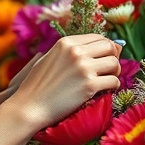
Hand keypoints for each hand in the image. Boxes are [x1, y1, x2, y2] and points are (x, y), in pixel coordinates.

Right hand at [7, 34, 121, 129]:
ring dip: (115, 72)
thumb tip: (94, 48)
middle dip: (114, 57)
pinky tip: (107, 90)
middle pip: (110, 47)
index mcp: (66, 43)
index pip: (98, 37)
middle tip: (110, 69)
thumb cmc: (37, 85)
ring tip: (108, 79)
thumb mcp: (49, 58)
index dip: (107, 47)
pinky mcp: (89, 85)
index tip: (107, 56)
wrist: (29, 107)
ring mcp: (83, 68)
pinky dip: (114, 86)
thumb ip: (69, 51)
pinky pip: (114, 81)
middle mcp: (76, 52)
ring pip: (115, 63)